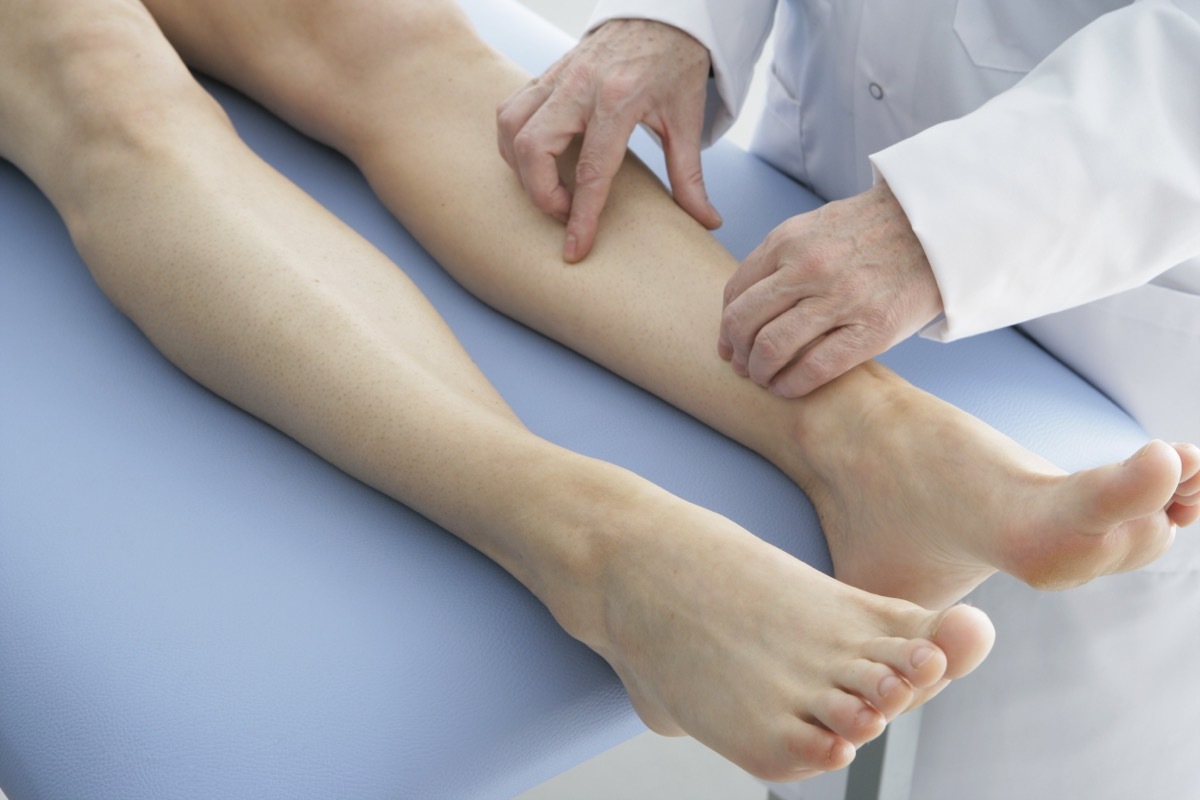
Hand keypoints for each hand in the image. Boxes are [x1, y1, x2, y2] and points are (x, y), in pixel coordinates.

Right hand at [496, 18, 721, 261]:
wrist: (663, 13)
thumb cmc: (675, 65)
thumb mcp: (687, 121)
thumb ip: (690, 177)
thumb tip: (707, 221)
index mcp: (619, 100)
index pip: (590, 170)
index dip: (580, 215)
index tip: (575, 248)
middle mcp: (580, 86)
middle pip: (532, 148)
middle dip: (540, 194)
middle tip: (564, 212)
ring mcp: (557, 77)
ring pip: (510, 127)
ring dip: (519, 168)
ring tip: (546, 188)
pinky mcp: (546, 73)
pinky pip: (511, 109)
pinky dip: (513, 141)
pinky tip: (534, 159)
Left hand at [718, 182, 942, 396]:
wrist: (936, 229)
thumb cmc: (873, 232)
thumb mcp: (816, 229)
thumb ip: (780, 259)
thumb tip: (745, 303)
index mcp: (788, 241)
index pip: (735, 293)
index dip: (726, 326)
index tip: (729, 343)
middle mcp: (808, 268)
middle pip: (744, 323)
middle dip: (736, 352)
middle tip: (741, 367)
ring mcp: (840, 299)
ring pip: (772, 348)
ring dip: (759, 372)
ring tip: (764, 379)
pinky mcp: (872, 329)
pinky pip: (815, 368)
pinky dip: (791, 385)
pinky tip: (788, 388)